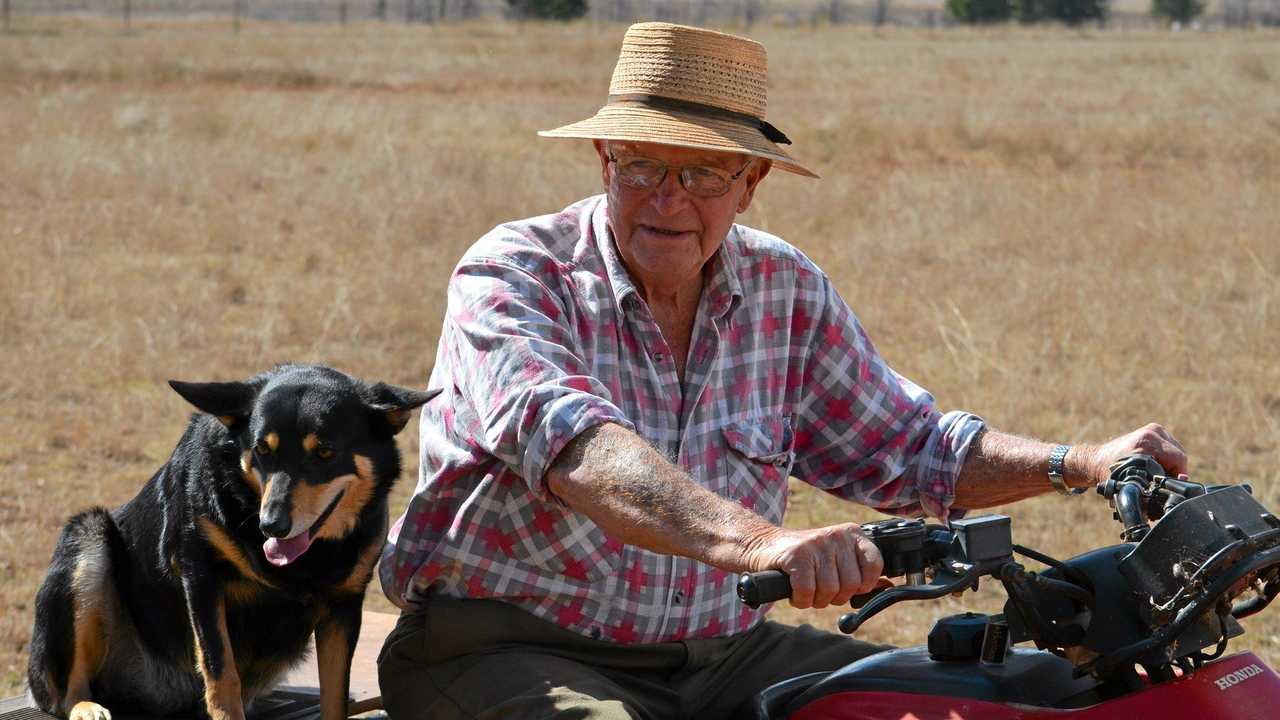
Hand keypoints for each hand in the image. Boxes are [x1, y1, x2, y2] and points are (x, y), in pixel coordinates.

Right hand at [742, 524, 883, 608]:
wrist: (764, 547)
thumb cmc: (805, 559)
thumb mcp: (837, 560)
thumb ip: (862, 572)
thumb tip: (888, 586)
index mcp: (851, 534)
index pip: (874, 564)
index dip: (864, 584)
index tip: (850, 587)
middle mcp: (836, 535)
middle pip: (851, 584)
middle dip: (835, 596)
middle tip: (821, 589)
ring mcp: (816, 544)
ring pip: (829, 590)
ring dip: (816, 600)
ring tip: (807, 590)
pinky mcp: (796, 555)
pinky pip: (808, 591)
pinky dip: (801, 599)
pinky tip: (795, 593)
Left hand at [1075, 423, 1186, 487]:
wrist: (1095, 462)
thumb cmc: (1109, 474)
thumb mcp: (1131, 485)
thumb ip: (1153, 489)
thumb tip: (1174, 499)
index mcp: (1147, 440)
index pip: (1178, 460)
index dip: (1177, 478)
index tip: (1169, 488)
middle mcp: (1152, 431)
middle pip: (1179, 456)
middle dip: (1173, 472)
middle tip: (1160, 484)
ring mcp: (1154, 429)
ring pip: (1175, 453)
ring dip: (1169, 467)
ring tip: (1155, 476)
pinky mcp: (1154, 431)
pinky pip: (1169, 449)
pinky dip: (1165, 460)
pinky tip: (1154, 468)